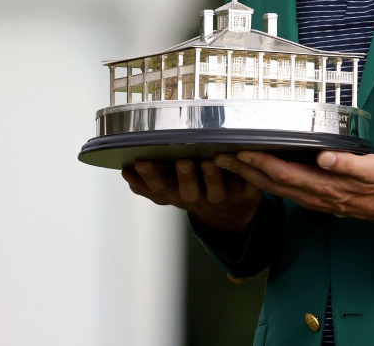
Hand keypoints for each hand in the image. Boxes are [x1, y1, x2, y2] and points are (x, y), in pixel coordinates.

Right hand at [122, 159, 262, 233]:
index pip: (160, 190)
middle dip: (184, 178)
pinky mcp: (248, 194)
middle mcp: (200, 200)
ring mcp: (224, 198)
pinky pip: (248, 185)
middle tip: (181, 161)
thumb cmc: (199, 193)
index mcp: (179, 197)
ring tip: (208, 160)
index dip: (149, 179)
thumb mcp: (174, 191)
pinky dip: (245, 174)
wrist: (233, 214)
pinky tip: (241, 159)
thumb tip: (125, 171)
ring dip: (211, 176)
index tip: (139, 162)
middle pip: (189, 193)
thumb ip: (151, 184)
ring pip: (217, 190)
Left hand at [214, 150, 373, 221]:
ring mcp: (312, 198)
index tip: (239, 150)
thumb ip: (349, 164)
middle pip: (270, 182)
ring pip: (273, 188)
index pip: (283, 173)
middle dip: (243, 169)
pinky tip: (256, 173)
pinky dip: (264, 181)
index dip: (259, 162)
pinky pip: (283, 190)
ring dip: (249, 176)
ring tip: (228, 163)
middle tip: (218, 156)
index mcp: (323, 185)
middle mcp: (312, 194)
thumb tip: (324, 158)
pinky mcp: (315, 197)